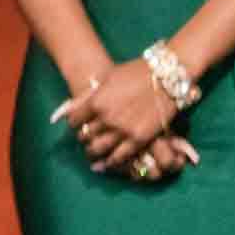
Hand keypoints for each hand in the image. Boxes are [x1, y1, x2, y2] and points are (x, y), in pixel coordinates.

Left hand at [53, 60, 183, 175]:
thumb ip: (89, 96)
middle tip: (86, 138)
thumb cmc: (135, 73)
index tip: (78, 124)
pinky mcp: (139, 139)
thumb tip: (70, 109)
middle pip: (85, 135)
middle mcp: (106, 118)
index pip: (74, 120)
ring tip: (94, 152)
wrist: (165, 77)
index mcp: (96, 102)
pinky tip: (109, 161)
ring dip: (94, 151)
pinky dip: (112, 161)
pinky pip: (120, 156)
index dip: (75, 123)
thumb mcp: (107, 79)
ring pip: (99, 148)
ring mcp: (123, 130)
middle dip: (84, 137)